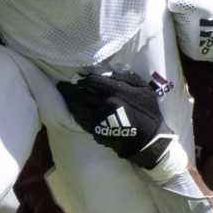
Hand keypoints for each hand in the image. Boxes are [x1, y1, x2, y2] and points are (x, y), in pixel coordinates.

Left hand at [56, 68, 190, 179]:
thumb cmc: (148, 112)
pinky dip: (76, 114)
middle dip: (71, 90)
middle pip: (81, 94)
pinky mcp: (98, 131)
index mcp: (116, 91)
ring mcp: (100, 119)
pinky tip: (74, 111)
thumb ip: (126, 78)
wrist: (150, 140)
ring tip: (65, 97)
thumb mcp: (143, 89)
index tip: (77, 78)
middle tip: (62, 86)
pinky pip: (82, 121)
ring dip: (70, 101)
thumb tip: (107, 72)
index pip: (92, 82)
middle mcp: (106, 104)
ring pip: (79, 108)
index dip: (83, 79)